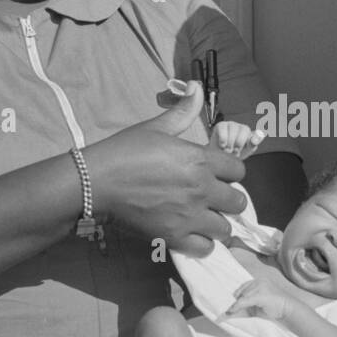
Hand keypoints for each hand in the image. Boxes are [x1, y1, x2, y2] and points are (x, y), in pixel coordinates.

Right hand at [87, 81, 246, 256]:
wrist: (97, 181)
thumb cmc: (125, 151)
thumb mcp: (156, 127)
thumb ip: (183, 111)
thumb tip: (198, 87)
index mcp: (201, 160)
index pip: (239, 170)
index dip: (230, 172)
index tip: (219, 174)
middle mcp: (201, 189)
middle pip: (238, 202)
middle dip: (229, 200)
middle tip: (214, 199)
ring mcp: (189, 216)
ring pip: (225, 228)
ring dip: (218, 224)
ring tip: (204, 219)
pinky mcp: (174, 237)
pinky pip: (205, 248)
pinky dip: (202, 244)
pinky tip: (192, 234)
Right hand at [210, 120, 267, 159]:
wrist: (218, 157)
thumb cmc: (232, 154)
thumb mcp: (244, 152)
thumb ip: (252, 144)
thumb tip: (259, 136)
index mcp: (250, 135)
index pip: (256, 134)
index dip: (255, 138)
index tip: (252, 143)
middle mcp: (242, 127)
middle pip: (244, 131)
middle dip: (239, 144)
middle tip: (235, 152)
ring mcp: (231, 124)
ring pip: (233, 130)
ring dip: (230, 144)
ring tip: (227, 151)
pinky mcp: (221, 125)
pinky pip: (223, 129)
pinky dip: (223, 139)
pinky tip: (222, 145)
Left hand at [225, 278, 291, 321]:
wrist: (289, 310)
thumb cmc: (275, 308)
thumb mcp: (258, 304)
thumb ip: (247, 304)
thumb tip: (231, 310)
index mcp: (260, 281)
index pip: (244, 287)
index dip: (238, 295)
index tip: (232, 302)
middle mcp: (260, 281)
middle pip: (242, 291)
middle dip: (237, 300)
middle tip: (229, 309)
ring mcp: (261, 286)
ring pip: (242, 296)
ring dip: (236, 304)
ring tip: (230, 311)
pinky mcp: (260, 295)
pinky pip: (244, 301)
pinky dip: (237, 306)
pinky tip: (231, 311)